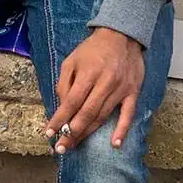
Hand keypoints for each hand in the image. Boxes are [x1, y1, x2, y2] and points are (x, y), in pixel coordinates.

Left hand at [48, 28, 145, 154]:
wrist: (122, 35)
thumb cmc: (93, 49)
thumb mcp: (71, 60)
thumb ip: (64, 83)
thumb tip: (61, 106)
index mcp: (88, 73)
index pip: (72, 101)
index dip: (60, 118)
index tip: (49, 132)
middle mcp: (105, 83)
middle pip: (86, 113)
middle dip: (72, 132)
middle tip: (61, 147)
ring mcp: (120, 89)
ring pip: (103, 116)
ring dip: (88, 133)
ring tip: (75, 145)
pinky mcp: (133, 92)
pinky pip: (128, 114)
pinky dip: (122, 130)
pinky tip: (115, 144)